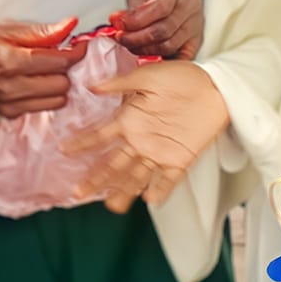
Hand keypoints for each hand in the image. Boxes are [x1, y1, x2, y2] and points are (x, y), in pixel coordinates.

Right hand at [0, 20, 83, 117]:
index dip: (76, 51)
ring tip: (47, 69)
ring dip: (58, 84)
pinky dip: (46, 95)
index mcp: (10, 62)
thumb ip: (39, 32)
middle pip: (63, 84)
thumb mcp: (0, 29)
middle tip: (60, 54)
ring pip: (57, 100)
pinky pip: (42, 108)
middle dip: (66, 68)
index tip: (79, 44)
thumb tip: (69, 26)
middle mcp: (11, 88)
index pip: (60, 62)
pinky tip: (35, 82)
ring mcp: (10, 105)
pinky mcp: (7, 114)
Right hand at [60, 60, 227, 213]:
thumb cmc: (182, 77)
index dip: (82, 143)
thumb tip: (93, 86)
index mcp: (130, 120)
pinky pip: (168, 178)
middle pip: (113, 164)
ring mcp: (160, 151)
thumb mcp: (148, 75)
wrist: (216, 86)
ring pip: (136, 176)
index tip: (64, 150)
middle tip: (78, 192)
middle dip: (96, 178)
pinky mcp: (180, 159)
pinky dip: (160, 189)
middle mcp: (141, 139)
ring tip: (111, 206)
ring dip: (123, 191)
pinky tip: (150, 199)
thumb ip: (121, 83)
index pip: (100, 136)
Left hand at [116, 0, 204, 58]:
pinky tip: (147, 56)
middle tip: (120, 38)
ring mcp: (197, 26)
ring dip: (144, 49)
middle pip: (164, 31)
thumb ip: (131, 8)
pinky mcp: (197, 42)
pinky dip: (161, 61)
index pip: (160, 7)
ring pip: (169, 46)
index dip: (136, 21)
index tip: (119, 26)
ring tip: (131, 44)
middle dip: (136, 38)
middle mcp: (191, 6)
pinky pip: (179, 59)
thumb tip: (118, 24)